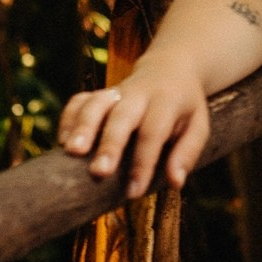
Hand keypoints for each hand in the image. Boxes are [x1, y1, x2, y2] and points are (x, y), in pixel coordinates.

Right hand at [59, 63, 210, 199]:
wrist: (169, 69)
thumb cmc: (184, 107)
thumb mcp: (198, 126)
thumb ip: (187, 153)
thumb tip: (175, 183)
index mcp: (167, 102)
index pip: (153, 132)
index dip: (143, 162)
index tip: (134, 192)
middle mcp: (139, 94)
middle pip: (122, 116)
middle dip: (109, 144)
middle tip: (99, 173)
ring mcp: (116, 91)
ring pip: (96, 103)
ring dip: (82, 127)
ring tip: (71, 152)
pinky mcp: (98, 92)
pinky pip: (79, 100)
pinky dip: (68, 118)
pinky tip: (62, 143)